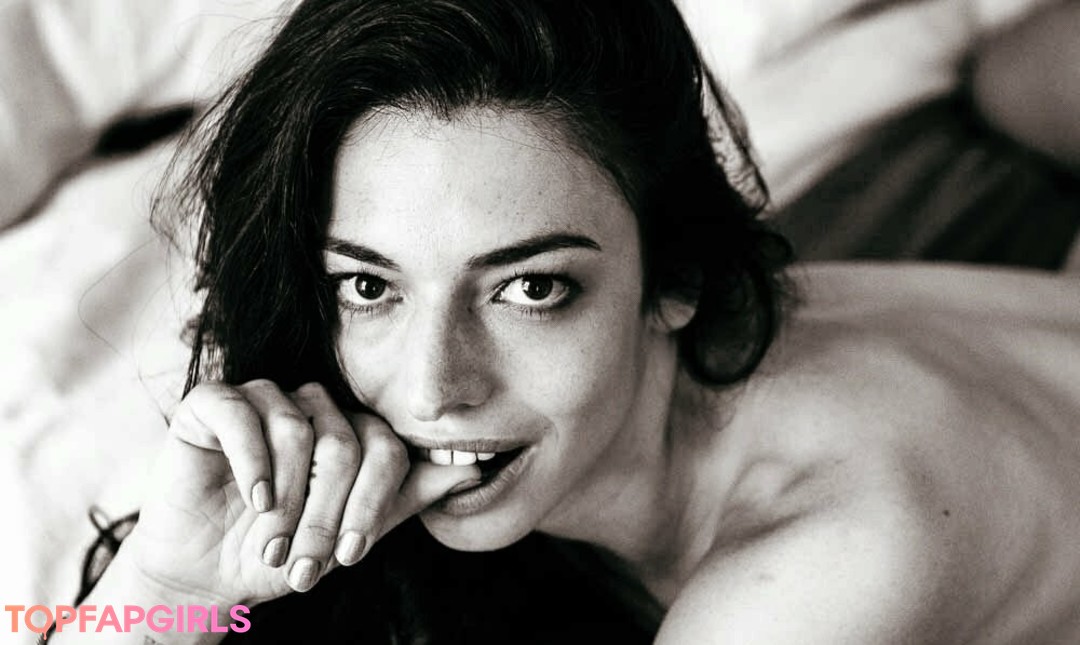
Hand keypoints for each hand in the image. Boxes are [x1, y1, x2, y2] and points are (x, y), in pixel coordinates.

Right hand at [121, 380, 480, 606]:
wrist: (206, 573)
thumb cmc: (283, 550)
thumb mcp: (352, 531)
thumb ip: (408, 496)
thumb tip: (474, 468)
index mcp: (351, 430)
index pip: (386, 451)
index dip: (371, 505)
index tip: (350, 555)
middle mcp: (313, 406)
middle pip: (345, 444)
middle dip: (326, 513)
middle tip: (304, 560)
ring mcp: (264, 399)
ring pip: (299, 431)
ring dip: (288, 500)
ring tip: (272, 541)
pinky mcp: (214, 403)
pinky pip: (244, 414)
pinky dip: (253, 463)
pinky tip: (254, 500)